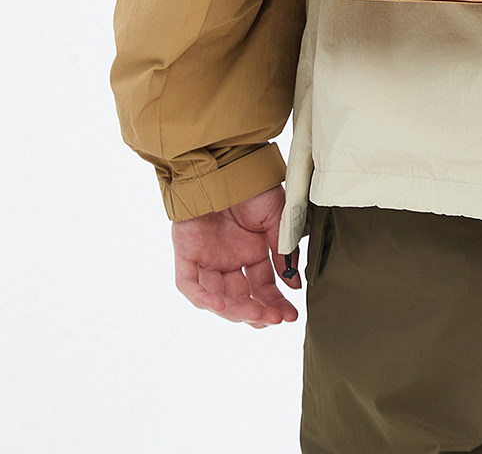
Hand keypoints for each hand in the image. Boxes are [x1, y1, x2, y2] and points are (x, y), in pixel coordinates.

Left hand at [172, 184, 301, 326]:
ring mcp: (206, 259)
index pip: (263, 287)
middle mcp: (229, 259)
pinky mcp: (186, 255)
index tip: (291, 314)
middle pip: (241, 298)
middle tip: (277, 318)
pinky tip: (222, 306)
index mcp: (251, 251)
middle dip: (260, 311)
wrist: (226, 163)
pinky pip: (191, 285)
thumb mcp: (277, 216)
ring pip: (218, 298)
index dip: (276, 302)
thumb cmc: (253, 185)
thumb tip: (294, 284)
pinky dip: (204, 299)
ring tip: (258, 314)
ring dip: (237, 310)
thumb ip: (284, 249)